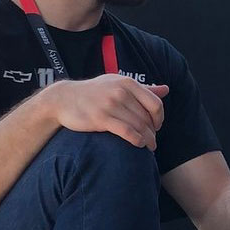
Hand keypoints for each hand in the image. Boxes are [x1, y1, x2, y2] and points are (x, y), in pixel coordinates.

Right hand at [48, 75, 169, 150]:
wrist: (63, 99)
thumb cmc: (94, 92)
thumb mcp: (118, 84)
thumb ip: (143, 89)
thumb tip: (166, 89)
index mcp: (127, 83)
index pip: (155, 103)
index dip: (160, 118)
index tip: (156, 126)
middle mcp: (121, 92)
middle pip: (147, 117)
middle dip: (153, 132)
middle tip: (153, 142)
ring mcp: (111, 105)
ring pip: (139, 126)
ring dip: (147, 139)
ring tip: (149, 147)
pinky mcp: (101, 118)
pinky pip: (127, 132)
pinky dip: (137, 140)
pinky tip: (138, 145)